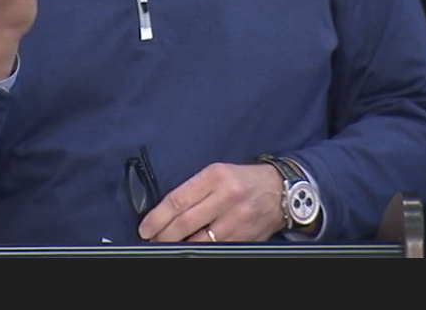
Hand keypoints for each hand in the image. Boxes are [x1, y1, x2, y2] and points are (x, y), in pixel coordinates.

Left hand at [137, 162, 285, 242]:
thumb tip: (167, 212)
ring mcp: (236, 219)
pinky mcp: (245, 237)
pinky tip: (191, 250)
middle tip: (152, 240)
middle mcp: (225, 197)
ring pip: (199, 241)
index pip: (178, 200)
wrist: (280, 190)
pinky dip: (201, 251)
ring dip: (179, 246)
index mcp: (214, 177)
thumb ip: (194, 189)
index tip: (145, 228)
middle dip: (163, 235)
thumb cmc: (243, 180)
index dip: (157, 218)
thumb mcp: (217, 173)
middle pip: (185, 223)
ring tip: (167, 246)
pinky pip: (217, 248)